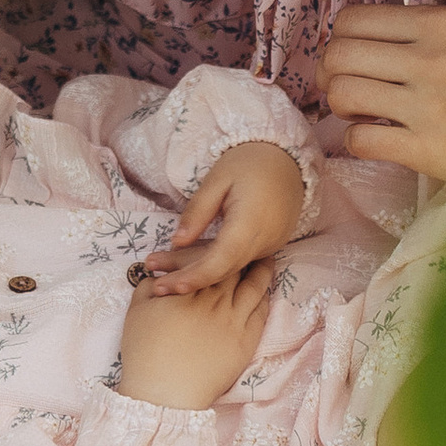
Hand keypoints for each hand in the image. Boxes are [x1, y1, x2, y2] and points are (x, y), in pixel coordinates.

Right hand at [118, 258, 277, 409]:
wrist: (165, 395)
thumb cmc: (145, 354)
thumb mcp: (136, 312)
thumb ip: (148, 285)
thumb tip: (159, 272)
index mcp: (185, 291)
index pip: (201, 259)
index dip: (206, 250)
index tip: (209, 247)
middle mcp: (212, 301)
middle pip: (231, 267)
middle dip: (237, 253)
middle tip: (244, 244)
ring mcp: (233, 321)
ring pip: (253, 285)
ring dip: (260, 268)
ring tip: (264, 259)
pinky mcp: (246, 340)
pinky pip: (261, 309)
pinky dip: (263, 294)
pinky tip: (264, 289)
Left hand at [139, 140, 306, 296]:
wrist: (287, 158)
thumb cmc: (249, 162)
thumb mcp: (217, 179)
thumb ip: (197, 212)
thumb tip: (177, 242)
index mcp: (251, 222)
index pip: (220, 260)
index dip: (195, 276)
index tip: (169, 286)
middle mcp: (265, 240)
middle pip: (225, 270)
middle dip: (192, 281)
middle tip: (158, 287)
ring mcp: (271, 245)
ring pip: (233, 268)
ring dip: (204, 275)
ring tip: (169, 278)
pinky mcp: (272, 245)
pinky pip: (242, 260)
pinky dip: (219, 266)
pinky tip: (195, 267)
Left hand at [320, 5, 445, 195]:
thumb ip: (421, 30)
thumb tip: (361, 38)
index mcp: (439, 23)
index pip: (353, 19)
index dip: (340, 40)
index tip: (350, 59)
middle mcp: (430, 57)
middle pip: (338, 54)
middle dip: (331, 74)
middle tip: (346, 89)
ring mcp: (428, 104)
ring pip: (342, 93)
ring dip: (340, 107)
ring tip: (359, 114)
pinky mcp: (427, 149)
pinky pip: (360, 139)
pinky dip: (357, 140)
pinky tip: (376, 139)